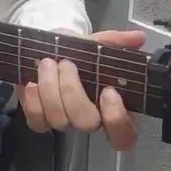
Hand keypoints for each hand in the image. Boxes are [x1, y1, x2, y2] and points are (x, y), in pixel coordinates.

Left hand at [18, 30, 145, 150]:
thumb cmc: (75, 52)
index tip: (108, 91)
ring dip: (51, 89)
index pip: (123, 133)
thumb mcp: (94, 44)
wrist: (45, 50)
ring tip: (48, 63)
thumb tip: (138, 37)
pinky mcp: (39, 119)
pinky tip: (32, 81)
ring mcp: (64, 121)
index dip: (117, 119)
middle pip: (87, 123)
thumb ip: (115, 42)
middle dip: (73, 91)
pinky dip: (33, 99)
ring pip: (59, 120)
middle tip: (67, 64)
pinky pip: (37, 121)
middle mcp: (89, 118)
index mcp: (111, 106)